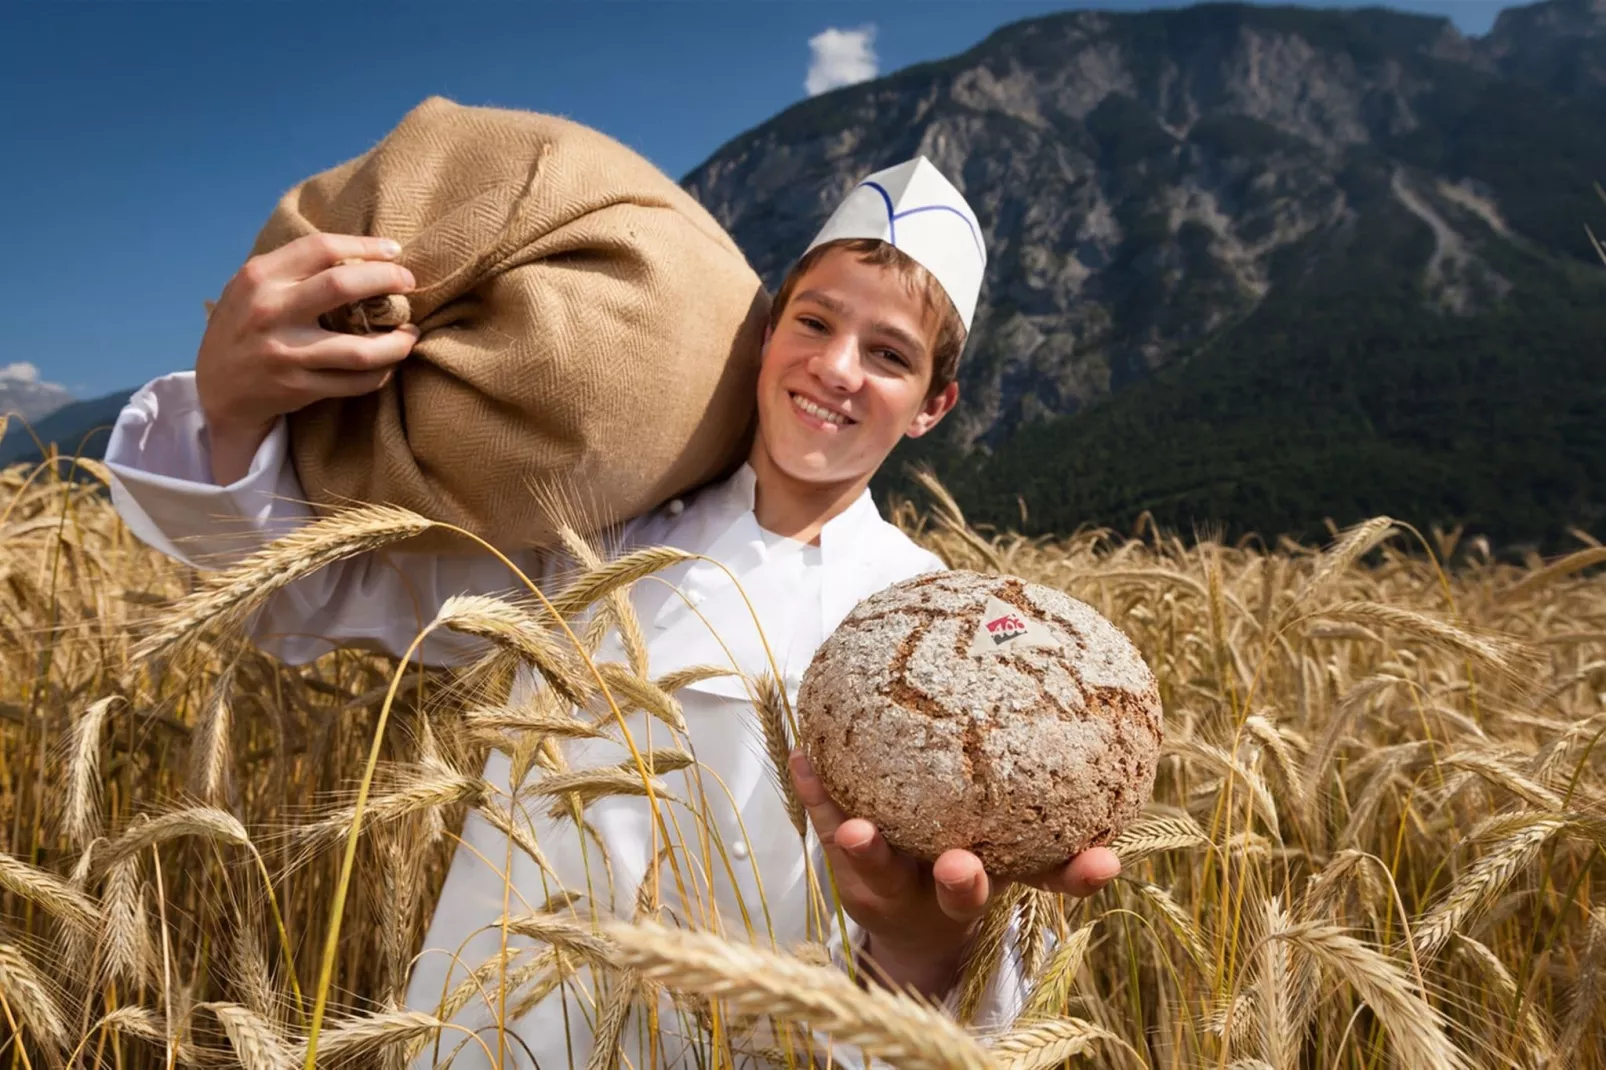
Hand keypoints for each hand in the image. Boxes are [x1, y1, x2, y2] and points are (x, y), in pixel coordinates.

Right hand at [195, 233, 420, 483]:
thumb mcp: (250, 288)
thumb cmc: (244, 328)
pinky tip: (389, 363)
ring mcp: (286, 354)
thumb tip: (360, 254)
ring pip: (360, 350)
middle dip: (387, 280)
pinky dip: (381, 372)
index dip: (365, 246)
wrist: (217, 392)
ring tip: (410, 333)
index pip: (320, 248)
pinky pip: (356, 382)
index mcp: (259, 277)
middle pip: (342, 286)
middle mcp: (270, 312)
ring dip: (397, 342)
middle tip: (408, 284)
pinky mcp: (299, 388)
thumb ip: (293, 270)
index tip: (393, 251)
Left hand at [789, 750, 1119, 998]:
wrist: (914, 926)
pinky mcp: (852, 868)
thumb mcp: (1021, 857)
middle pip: (960, 893)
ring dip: (867, 847)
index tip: (1102, 862)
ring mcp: (896, 881)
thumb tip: (1104, 795)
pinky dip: (817, 793)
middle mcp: (947, 890)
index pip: (1048, 880)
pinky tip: (803, 756)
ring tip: (854, 829)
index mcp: (1001, 883)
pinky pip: (830, 825)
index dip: (1074, 875)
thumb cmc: (973, 869)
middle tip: (960, 866)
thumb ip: (1059, 838)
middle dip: (963, 881)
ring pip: (884, 868)